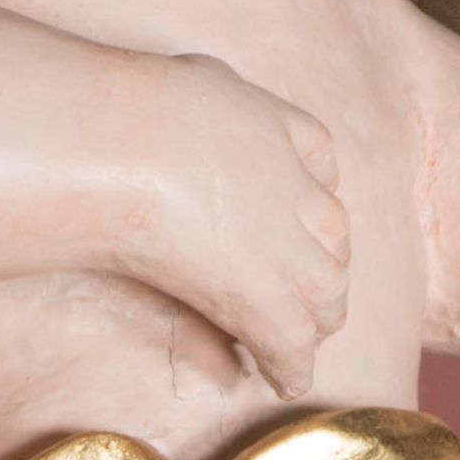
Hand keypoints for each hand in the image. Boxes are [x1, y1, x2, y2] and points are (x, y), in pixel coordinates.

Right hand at [120, 53, 350, 395]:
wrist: (126, 146)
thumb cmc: (131, 107)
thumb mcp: (189, 80)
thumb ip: (206, 87)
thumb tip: (204, 84)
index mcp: (275, 127)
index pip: (318, 161)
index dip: (314, 192)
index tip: (304, 208)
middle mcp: (292, 187)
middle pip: (333, 234)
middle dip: (326, 262)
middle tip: (310, 287)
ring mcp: (283, 246)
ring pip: (326, 289)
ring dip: (318, 315)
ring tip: (304, 336)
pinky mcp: (261, 297)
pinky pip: (291, 341)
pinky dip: (291, 364)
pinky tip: (284, 379)